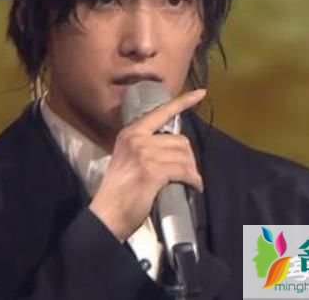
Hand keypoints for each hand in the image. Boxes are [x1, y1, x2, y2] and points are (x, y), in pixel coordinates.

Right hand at [89, 88, 205, 240]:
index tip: (200, 93)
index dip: (183, 102)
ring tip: (190, 181)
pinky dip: (193, 180)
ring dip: (192, 170)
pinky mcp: (152, 171)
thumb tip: (173, 148)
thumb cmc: (118, 191)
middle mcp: (137, 138)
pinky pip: (183, 170)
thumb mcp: (127, 158)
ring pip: (183, 155)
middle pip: (179, 140)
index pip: (161, 112)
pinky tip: (194, 186)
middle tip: (188, 172)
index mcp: (131, 132)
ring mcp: (144, 154)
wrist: (107, 214)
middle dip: (188, 157)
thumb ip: (145, 147)